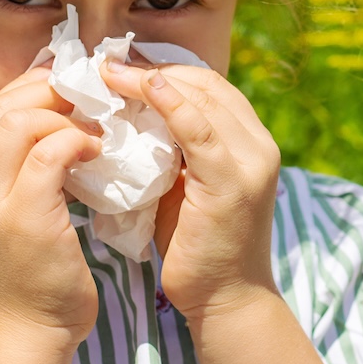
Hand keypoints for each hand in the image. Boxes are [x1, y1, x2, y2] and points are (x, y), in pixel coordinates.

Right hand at [0, 67, 102, 348]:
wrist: (22, 339)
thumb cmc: (31, 284)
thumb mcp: (13, 223)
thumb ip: (21, 182)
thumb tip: (56, 141)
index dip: (32, 91)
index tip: (71, 92)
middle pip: (1, 107)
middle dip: (50, 91)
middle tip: (91, 98)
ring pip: (19, 120)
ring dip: (65, 115)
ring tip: (96, 128)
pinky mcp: (24, 217)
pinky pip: (49, 153)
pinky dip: (76, 141)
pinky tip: (98, 152)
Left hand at [103, 62, 280, 319]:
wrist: (225, 300)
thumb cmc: (197, 249)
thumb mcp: (184, 187)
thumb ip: (170, 152)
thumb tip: (125, 119)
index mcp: (249, 142)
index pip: (207, 86)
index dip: (162, 69)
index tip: (117, 63)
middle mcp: (258, 145)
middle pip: (205, 83)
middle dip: (152, 67)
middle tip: (104, 62)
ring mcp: (251, 162)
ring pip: (202, 97)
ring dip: (151, 78)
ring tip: (107, 73)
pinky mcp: (234, 182)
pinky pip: (199, 130)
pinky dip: (169, 103)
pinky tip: (141, 89)